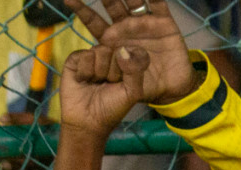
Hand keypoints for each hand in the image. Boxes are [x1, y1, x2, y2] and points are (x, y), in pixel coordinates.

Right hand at [59, 45, 151, 138]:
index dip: (127, 67)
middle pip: (113, 50)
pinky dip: (84, 71)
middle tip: (107, 84)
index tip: (122, 83)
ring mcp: (93, 58)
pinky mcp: (76, 60)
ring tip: (95, 83)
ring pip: (99, 50)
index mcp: (125, 65)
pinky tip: (82, 80)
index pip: (130, 52)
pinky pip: (83, 55)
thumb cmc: (112, 109)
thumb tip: (122, 50)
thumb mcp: (132, 93)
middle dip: (111, 71)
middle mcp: (109, 59)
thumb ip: (135, 71)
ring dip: (98, 72)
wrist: (87, 121)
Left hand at [65, 0, 203, 106]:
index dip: (82, 10)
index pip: (94, 22)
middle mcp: (126, 27)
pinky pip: (159, 4)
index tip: (68, 0)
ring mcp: (145, 23)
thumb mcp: (127, 84)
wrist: (171, 89)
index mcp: (113, 40)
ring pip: (134, 1)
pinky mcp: (164, 23)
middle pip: (112, 6)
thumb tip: (124, 54)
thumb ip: (124, 71)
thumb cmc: (145, 86)